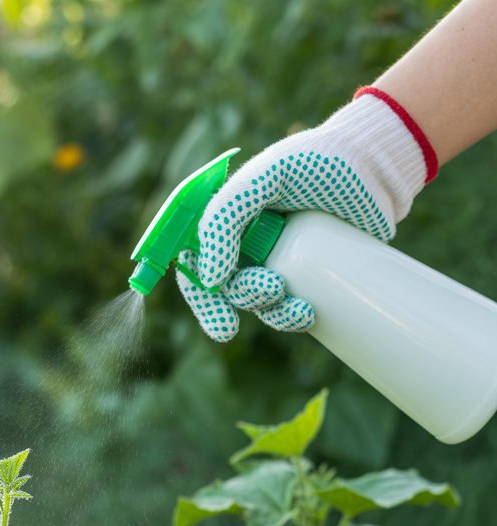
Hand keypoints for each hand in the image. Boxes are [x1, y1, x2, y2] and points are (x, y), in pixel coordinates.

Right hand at [177, 92, 427, 341]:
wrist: (377, 167)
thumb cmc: (319, 160)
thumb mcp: (264, 178)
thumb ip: (225, 218)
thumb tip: (212, 282)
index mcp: (225, 215)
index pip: (194, 261)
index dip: (201, 295)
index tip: (221, 319)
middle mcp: (245, 239)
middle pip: (223, 288)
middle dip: (242, 301)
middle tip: (272, 290)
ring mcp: (276, 258)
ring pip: (256, 302)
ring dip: (271, 314)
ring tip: (300, 307)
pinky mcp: (306, 273)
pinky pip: (286, 306)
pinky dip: (291, 318)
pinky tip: (307, 315)